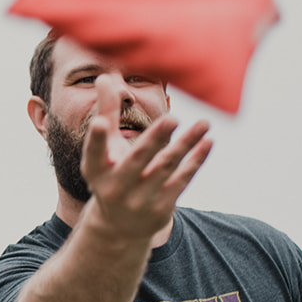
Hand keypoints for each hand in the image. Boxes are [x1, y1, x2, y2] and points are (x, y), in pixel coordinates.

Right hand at [80, 78, 211, 239]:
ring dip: (186, 144)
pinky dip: (195, 161)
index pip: (93, 153)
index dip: (96, 139)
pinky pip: (182, 180)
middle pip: (136, 160)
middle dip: (154, 140)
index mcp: (96, 170)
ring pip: (165, 167)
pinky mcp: (161, 207)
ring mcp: (139, 199)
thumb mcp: (104, 149)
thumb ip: (107, 112)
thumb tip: (104, 76)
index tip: (98, 123)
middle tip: (172, 118)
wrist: (120, 226)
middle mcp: (115, 187)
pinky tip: (207, 142)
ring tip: (204, 123)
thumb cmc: (111, 174)